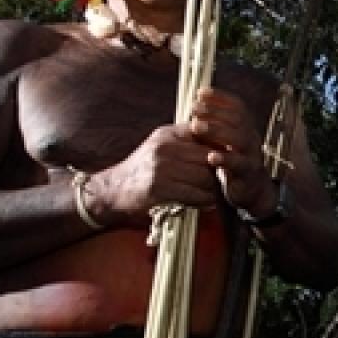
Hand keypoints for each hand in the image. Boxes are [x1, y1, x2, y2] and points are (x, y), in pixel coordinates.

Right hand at [81, 124, 219, 227]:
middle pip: (209, 157)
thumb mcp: (161, 146)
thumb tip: (220, 143)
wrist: (112, 190)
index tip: (225, 160)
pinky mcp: (160, 188)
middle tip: (222, 181)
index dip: (219, 149)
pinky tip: (205, 203)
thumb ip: (186, 142)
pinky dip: (204, 201)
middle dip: (218, 171)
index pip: (205, 134)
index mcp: (168, 134)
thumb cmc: (143, 169)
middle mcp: (165, 147)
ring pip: (205, 177)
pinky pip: (195, 194)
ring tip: (214, 193)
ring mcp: (162, 167)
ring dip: (213, 189)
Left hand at [188, 87, 277, 217]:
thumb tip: (195, 106)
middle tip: (194, 108)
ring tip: (196, 126)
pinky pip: (239, 164)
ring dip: (216, 130)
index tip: (201, 93)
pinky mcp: (248, 174)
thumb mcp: (225, 142)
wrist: (252, 191)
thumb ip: (214, 126)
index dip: (221, 97)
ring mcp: (251, 155)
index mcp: (246, 128)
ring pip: (239, 139)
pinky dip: (225, 159)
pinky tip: (211, 157)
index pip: (237, 107)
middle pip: (237, 119)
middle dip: (214, 111)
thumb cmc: (232, 163)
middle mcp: (251, 138)